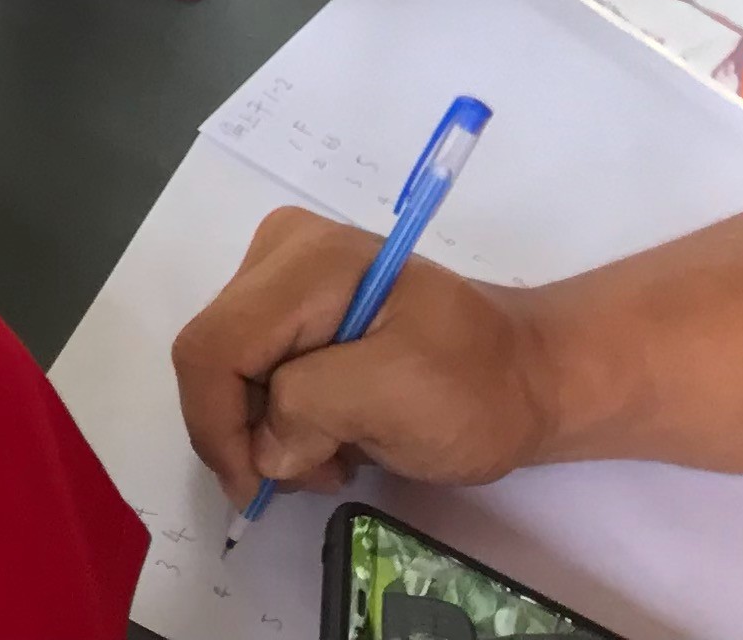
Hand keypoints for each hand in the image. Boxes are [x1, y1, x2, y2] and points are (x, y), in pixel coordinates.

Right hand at [174, 206, 555, 502]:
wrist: (527, 375)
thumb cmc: (477, 386)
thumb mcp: (400, 396)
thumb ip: (313, 407)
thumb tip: (264, 448)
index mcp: (307, 260)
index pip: (214, 346)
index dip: (217, 426)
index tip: (256, 490)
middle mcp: (281, 253)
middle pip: (215, 358)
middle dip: (251, 432)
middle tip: (318, 470)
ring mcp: (285, 279)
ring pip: (229, 373)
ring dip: (270, 433)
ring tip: (335, 455)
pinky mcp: (294, 310)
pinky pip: (253, 374)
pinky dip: (283, 420)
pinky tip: (331, 433)